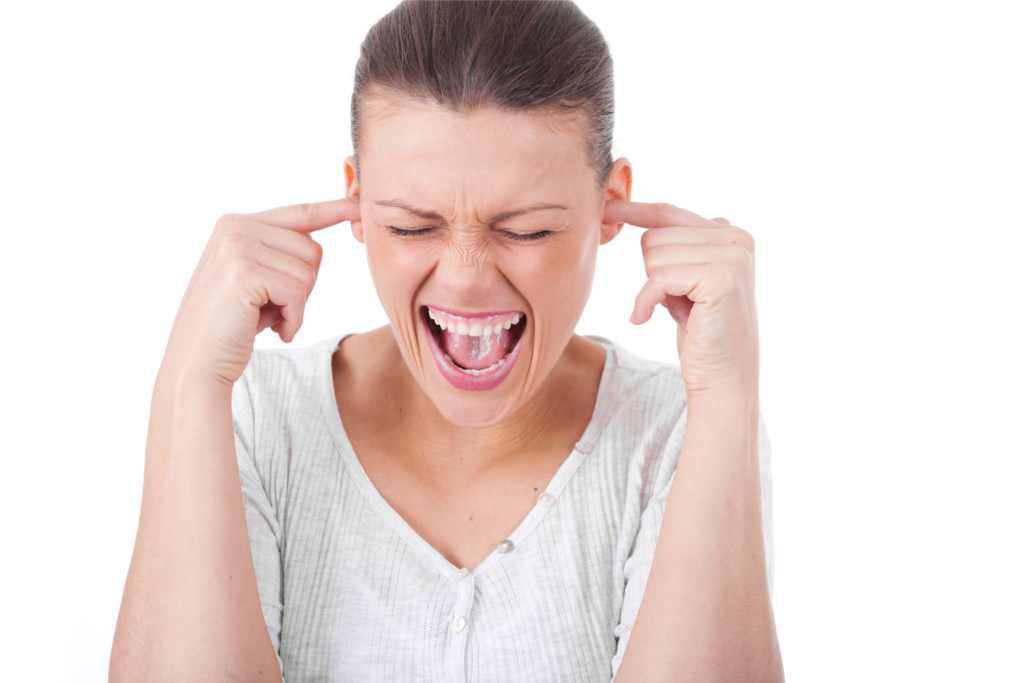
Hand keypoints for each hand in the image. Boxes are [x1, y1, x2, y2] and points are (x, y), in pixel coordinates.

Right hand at [164, 198, 360, 388]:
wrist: (195, 362)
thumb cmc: (230, 326)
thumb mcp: (254, 279)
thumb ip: (278, 253)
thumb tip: (319, 241)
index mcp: (236, 224)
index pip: (297, 213)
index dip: (332, 211)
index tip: (357, 207)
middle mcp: (234, 227)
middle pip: (312, 249)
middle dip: (303, 287)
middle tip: (272, 308)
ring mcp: (236, 247)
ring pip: (309, 272)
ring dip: (297, 306)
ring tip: (266, 319)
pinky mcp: (243, 273)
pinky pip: (298, 293)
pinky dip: (293, 319)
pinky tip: (271, 330)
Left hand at [603, 200, 757, 394]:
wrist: (723, 379)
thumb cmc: (702, 335)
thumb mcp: (688, 283)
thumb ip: (683, 250)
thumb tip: (661, 219)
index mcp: (732, 235)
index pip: (669, 213)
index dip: (634, 211)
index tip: (606, 208)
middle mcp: (737, 239)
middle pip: (654, 236)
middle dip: (654, 273)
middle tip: (680, 304)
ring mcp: (733, 256)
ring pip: (653, 255)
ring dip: (655, 290)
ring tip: (683, 312)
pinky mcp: (721, 278)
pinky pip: (657, 278)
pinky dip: (646, 302)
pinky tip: (650, 319)